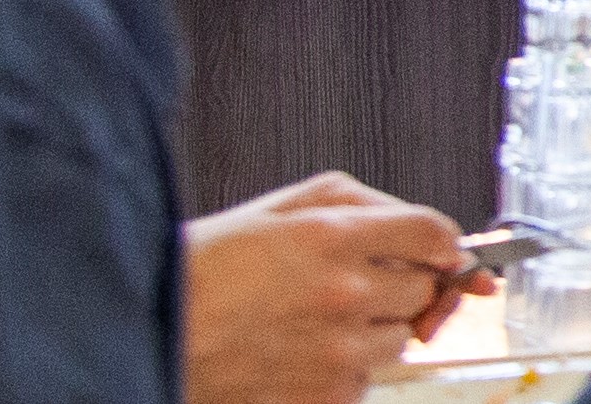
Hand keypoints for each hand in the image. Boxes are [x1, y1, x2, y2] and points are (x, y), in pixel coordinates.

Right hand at [182, 172, 478, 403]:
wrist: (147, 334)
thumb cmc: (201, 271)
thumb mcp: (274, 209)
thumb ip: (359, 205)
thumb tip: (424, 226)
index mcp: (330, 237)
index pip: (435, 232)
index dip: (442, 241)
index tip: (441, 250)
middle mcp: (343, 293)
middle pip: (427, 288)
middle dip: (404, 283)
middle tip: (358, 283)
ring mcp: (338, 350)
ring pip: (403, 338)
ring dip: (378, 326)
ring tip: (318, 318)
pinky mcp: (328, 394)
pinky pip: (369, 378)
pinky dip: (349, 366)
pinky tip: (303, 350)